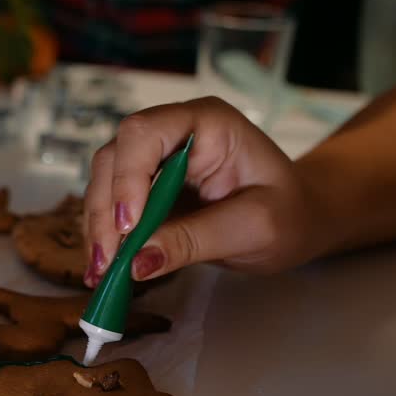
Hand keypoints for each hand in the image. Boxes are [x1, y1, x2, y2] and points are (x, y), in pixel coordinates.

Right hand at [83, 97, 324, 284]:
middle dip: (105, 210)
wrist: (297, 220)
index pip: (145, 133)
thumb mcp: (253, 229)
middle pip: (115, 158)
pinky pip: (113, 207)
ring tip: (103, 272)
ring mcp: (157, 160)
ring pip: (104, 182)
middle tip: (108, 262)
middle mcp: (174, 133)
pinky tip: (106, 269)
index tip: (129, 227)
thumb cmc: (289, 213)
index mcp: (207, 123)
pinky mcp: (147, 189)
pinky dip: (106, 238)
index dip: (127, 177)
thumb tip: (136, 262)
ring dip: (98, 227)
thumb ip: (194, 241)